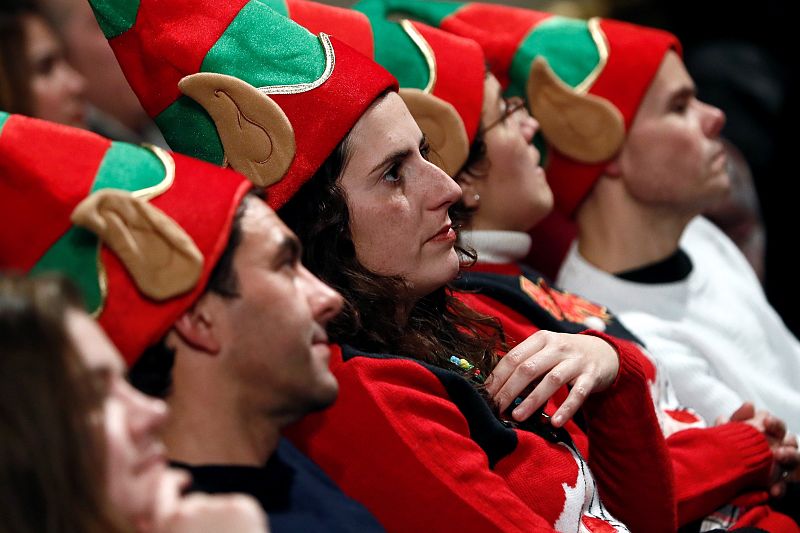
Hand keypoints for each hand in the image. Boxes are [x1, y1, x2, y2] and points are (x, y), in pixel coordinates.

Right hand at [148, 468, 268, 532]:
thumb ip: (163, 531)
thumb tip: (143, 520)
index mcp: (169, 524)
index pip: (162, 490)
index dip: (170, 482)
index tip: (182, 479)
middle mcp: (189, 510)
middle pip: (195, 501)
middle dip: (202, 513)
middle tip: (216, 529)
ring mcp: (217, 506)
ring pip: (218, 506)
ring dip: (222, 521)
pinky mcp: (242, 505)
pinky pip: (239, 507)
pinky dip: (241, 519)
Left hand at [486, 331, 618, 426]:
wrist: (605, 352)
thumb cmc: (565, 356)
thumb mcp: (545, 352)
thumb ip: (526, 364)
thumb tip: (497, 389)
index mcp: (541, 339)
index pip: (514, 357)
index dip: (498, 377)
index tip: (486, 395)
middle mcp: (557, 347)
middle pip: (528, 368)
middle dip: (509, 390)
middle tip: (497, 408)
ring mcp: (576, 361)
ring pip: (551, 380)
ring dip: (532, 400)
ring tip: (518, 416)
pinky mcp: (591, 376)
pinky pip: (577, 394)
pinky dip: (566, 409)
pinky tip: (556, 422)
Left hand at [719, 403, 798, 496]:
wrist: (723, 476)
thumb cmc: (731, 450)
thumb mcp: (730, 435)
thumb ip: (738, 420)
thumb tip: (750, 404)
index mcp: (768, 435)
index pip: (777, 426)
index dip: (773, 423)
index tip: (765, 421)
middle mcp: (780, 448)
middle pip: (791, 442)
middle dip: (786, 444)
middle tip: (778, 451)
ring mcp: (782, 467)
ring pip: (796, 461)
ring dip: (790, 461)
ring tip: (779, 463)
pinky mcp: (780, 484)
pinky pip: (787, 486)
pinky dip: (781, 488)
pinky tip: (773, 490)